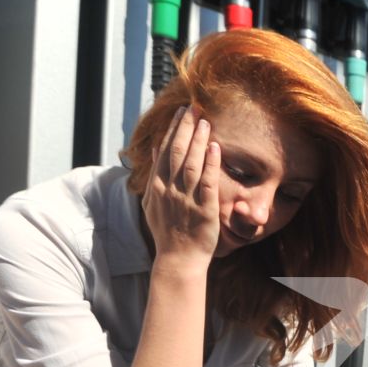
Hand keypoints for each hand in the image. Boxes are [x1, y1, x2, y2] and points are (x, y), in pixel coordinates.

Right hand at [143, 107, 220, 273]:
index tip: (181, 113)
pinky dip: (210, 164)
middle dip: (185, 127)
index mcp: (157, 187)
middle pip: (176, 152)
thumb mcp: (152, 204)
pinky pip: (207, 183)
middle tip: (193, 107)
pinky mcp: (203, 209)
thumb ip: (154, 177)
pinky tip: (215, 147)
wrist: (177, 259)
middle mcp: (169, 190)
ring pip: (191, 163)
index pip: (164, 151)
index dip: (173, 130)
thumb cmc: (167, 232)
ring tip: (204, 120)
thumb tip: (155, 150)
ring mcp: (186, 199)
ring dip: (198, 140)